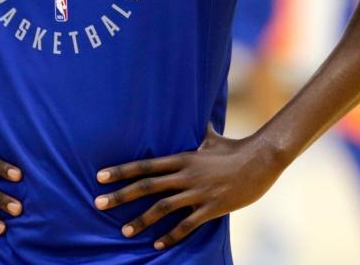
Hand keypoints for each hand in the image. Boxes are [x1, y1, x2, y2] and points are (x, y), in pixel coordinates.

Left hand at [94, 124, 283, 250]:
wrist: (261, 160)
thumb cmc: (234, 147)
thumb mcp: (211, 136)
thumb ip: (196, 131)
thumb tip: (193, 115)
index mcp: (182, 157)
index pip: (145, 165)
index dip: (121, 170)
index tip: (100, 177)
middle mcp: (186, 175)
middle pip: (147, 186)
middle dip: (120, 195)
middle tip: (98, 203)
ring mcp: (198, 192)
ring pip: (163, 208)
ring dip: (141, 220)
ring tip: (124, 231)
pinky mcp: (212, 208)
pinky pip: (187, 225)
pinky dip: (171, 236)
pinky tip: (157, 245)